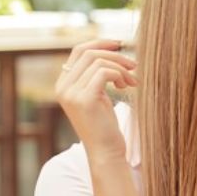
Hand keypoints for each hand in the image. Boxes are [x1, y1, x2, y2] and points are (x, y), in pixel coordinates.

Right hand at [55, 39, 137, 162]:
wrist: (105, 152)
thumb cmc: (106, 126)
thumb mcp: (98, 96)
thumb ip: (96, 77)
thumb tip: (110, 52)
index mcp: (63, 84)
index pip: (78, 51)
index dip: (100, 43)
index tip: (121, 44)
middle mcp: (62, 87)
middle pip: (88, 52)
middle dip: (115, 54)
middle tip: (134, 65)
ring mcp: (71, 93)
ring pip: (98, 61)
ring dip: (121, 67)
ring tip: (132, 82)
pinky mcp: (84, 99)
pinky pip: (105, 72)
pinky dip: (120, 74)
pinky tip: (126, 86)